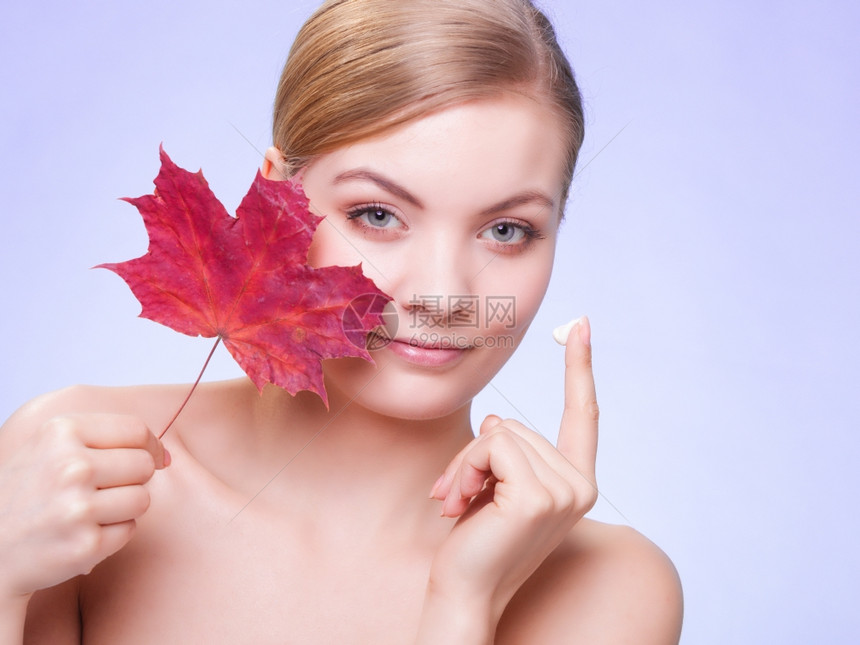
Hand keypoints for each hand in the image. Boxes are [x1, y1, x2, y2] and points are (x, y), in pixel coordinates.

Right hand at [0, 413, 168, 598]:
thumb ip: (104, 438)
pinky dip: (114, 533)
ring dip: (125, 507)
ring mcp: (78, 508)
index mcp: (62, 433)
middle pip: (144, 465)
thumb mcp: (50, 446)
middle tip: (103, 489)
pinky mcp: (86, 545)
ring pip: (143, 498)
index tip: (151, 455)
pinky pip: (130, 530)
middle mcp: (71, 467)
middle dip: (134, 478)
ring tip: (91, 511)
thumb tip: (165, 454)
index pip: (136, 430)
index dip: (150, 444)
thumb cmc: (26, 495)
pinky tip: (84, 532)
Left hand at [426, 316, 598, 625]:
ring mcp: (564, 491)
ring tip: (458, 502)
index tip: (580, 325)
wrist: (464, 591)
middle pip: (516, 425)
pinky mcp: (538, 496)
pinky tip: (459, 503)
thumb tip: (496, 423)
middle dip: (476, 454)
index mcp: (575, 482)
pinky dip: (465, 468)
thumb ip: (507, 451)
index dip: (580, 369)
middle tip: (458, 494)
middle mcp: (580, 486)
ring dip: (466, 464)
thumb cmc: (477, 541)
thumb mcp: (495, 485)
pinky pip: (491, 446)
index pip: (581, 416)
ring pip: (500, 434)